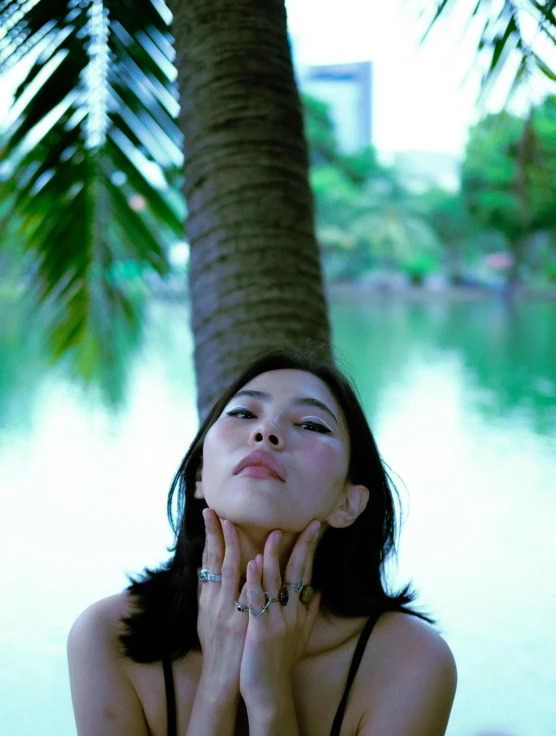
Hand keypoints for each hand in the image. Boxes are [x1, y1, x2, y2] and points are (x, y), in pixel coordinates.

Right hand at [196, 508, 247, 699]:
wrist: (222, 679)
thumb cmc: (219, 647)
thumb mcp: (208, 617)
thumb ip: (209, 592)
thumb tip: (204, 568)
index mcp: (209, 597)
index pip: (209, 559)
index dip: (209, 535)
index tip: (211, 513)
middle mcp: (214, 600)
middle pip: (213, 559)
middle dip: (213, 533)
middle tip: (212, 510)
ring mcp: (226, 610)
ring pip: (227, 570)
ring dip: (229, 546)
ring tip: (230, 524)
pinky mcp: (239, 622)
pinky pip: (244, 595)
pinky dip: (247, 578)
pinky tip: (251, 561)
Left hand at [239, 520, 321, 703]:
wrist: (270, 691)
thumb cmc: (281, 662)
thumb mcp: (302, 636)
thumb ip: (311, 612)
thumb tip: (320, 590)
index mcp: (300, 612)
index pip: (307, 573)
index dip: (310, 550)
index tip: (315, 527)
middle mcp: (292, 613)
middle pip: (299, 573)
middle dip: (304, 546)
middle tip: (310, 523)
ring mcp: (277, 621)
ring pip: (276, 582)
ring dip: (274, 556)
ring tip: (273, 533)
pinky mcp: (260, 630)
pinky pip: (257, 600)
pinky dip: (255, 581)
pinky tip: (252, 563)